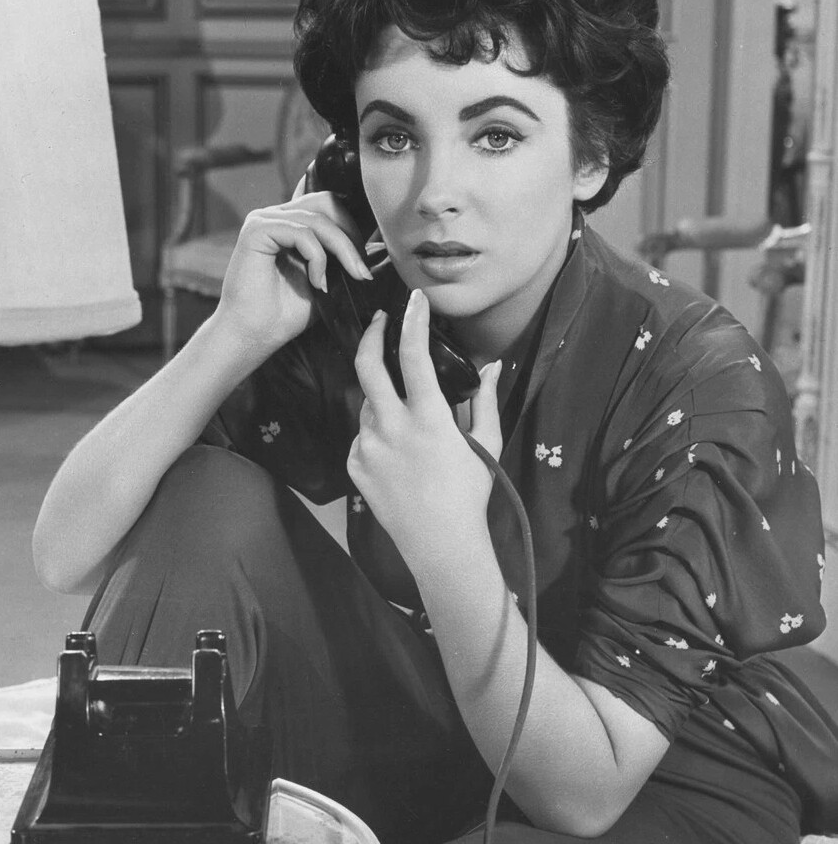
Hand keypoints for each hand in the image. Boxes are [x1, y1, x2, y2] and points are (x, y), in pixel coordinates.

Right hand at [213, 190, 371, 353]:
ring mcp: (263, 220)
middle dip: (351, 236)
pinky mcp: (256, 230)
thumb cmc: (283, 315)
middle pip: (327, 204)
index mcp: (288, 224)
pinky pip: (302, 232)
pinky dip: (318, 258)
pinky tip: (317, 283)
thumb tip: (375, 249)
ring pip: (318, 219)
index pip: (329, 208)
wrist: (252, 336)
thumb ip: (341, 262)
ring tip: (346, 279)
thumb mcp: (324, 283)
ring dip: (341, 250)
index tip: (363, 268)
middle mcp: (274, 216)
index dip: (352, 231)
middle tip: (360, 271)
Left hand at [347, 290, 500, 570]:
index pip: (413, 356)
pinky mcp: (353, 466)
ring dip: (383, 402)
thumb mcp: (486, 444)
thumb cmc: (470, 493)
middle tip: (378, 322)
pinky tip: (398, 457)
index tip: (414, 299)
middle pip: (366, 367)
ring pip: (368, 406)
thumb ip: (484, 400)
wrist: (440, 544)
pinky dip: (377, 436)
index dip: (413, 322)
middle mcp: (390, 428)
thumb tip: (491, 365)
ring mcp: (367, 447)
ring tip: (407, 424)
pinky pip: (362, 437)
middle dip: (370, 335)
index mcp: (428, 418)